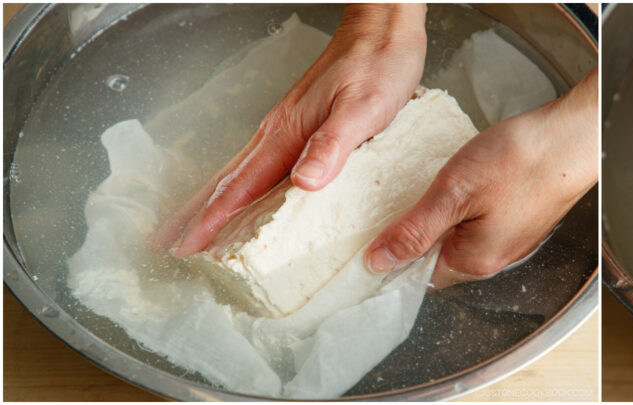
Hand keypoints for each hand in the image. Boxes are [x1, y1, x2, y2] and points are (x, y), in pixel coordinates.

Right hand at [150, 4, 427, 254]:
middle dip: (199, 214)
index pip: (241, 185)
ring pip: (243, 172)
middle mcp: (280, 131)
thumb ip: (332, 145)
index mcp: (288, 133)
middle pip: (230, 181)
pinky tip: (251, 198)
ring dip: (218, 202)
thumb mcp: (362, 109)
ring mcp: (288, 127)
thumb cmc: (377, 65)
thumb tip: (302, 183)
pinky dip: (247, 186)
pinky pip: (264, 164)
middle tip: (172, 244)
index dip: (213, 218)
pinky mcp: (303, 124)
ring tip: (198, 227)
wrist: (384, 29)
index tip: (187, 245)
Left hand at [363, 69, 598, 286]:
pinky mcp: (521, 217)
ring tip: (432, 186)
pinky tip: (464, 180)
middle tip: (398, 198)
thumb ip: (414, 230)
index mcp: (475, 260)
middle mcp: (495, 257)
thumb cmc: (520, 159)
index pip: (418, 276)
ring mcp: (511, 238)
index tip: (373, 232)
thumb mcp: (453, 192)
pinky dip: (465, 205)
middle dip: (418, 231)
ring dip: (442, 215)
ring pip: (460, 236)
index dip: (393, 256)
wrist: (573, 136)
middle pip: (439, 256)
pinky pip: (481, 221)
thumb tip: (378, 262)